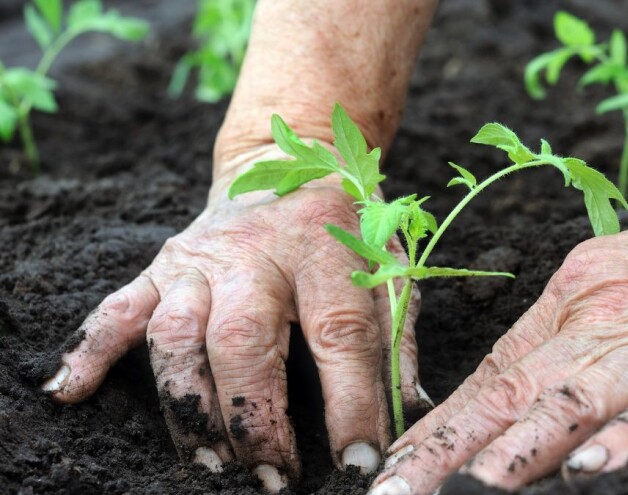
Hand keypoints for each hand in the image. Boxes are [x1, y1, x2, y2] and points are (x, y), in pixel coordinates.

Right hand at [40, 145, 429, 491]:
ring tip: (210, 464)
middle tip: (271, 478)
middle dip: (254, 418)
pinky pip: (119, 308)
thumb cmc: (349, 224)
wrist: (290, 156)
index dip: (350, 404)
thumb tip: (409, 412)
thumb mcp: (390, 266)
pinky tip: (72, 392)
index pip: (340, 334)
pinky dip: (91, 351)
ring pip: (176, 334)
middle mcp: (258, 253)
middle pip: (244, 340)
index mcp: (326, 250)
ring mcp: (202, 259)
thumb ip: (398, 337)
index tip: (357, 461)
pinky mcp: (164, 264)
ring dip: (188, 406)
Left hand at [369, 158, 627, 494]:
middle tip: (392, 492)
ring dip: (511, 456)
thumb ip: (567, 327)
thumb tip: (513, 378)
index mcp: (571, 300)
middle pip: (509, 397)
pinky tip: (591, 472)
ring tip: (461, 494)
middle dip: (445, 453)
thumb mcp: (616, 273)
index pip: (491, 375)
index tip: (394, 462)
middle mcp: (598, 323)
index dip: (438, 425)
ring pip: (568, 406)